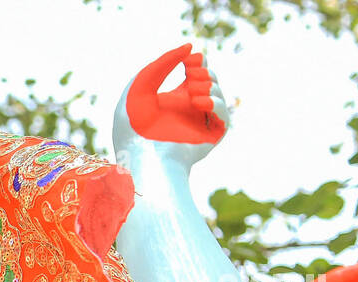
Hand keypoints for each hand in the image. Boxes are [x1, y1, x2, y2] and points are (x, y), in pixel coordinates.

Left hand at [114, 43, 228, 167]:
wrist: (141, 156)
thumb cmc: (134, 126)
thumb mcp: (140, 86)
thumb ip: (162, 63)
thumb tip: (190, 47)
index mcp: (174, 100)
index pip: (196, 72)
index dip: (196, 60)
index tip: (188, 60)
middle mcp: (190, 111)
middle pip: (209, 79)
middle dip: (202, 72)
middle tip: (190, 77)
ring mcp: (201, 124)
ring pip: (217, 93)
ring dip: (207, 86)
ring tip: (191, 93)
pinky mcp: (210, 137)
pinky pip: (223, 116)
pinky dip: (215, 103)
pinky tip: (198, 102)